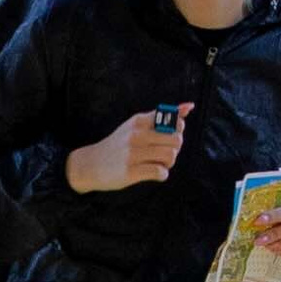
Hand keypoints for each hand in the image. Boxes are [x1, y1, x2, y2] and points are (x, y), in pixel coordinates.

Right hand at [67, 105, 188, 192]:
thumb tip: (189, 106)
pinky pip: (160, 172)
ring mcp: (133, 153)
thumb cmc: (119, 145)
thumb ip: (161, 117)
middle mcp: (136, 134)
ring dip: (169, 163)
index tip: (168, 136)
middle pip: (176, 140)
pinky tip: (154, 173)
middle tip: (164, 154)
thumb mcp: (136, 126)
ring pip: (171, 156)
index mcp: (138, 121)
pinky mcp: (131, 171)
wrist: (91, 164)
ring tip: (158, 164)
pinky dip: (162, 175)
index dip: (178, 131)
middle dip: (175, 149)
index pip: (173, 120)